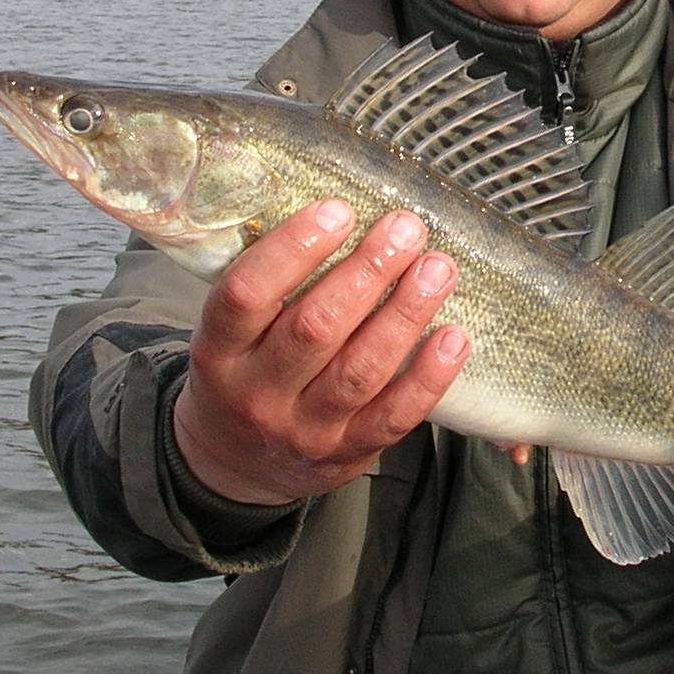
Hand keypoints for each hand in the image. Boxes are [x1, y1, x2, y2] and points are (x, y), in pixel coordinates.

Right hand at [170, 200, 468, 504]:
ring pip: (360, 369)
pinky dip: (428, 376)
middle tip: (405, 228)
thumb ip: (269, 285)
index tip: (338, 210)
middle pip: (315, 328)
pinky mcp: (348, 453)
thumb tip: (336, 208)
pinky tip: (453, 337)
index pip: (246, 294)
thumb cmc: (246, 373)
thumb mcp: (231, 333)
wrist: (237, 465)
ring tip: (437, 269)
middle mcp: (258, 393)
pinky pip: (395, 416)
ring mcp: (305, 429)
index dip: (292, 249)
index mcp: (219, 352)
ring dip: (404, 314)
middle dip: (367, 272)